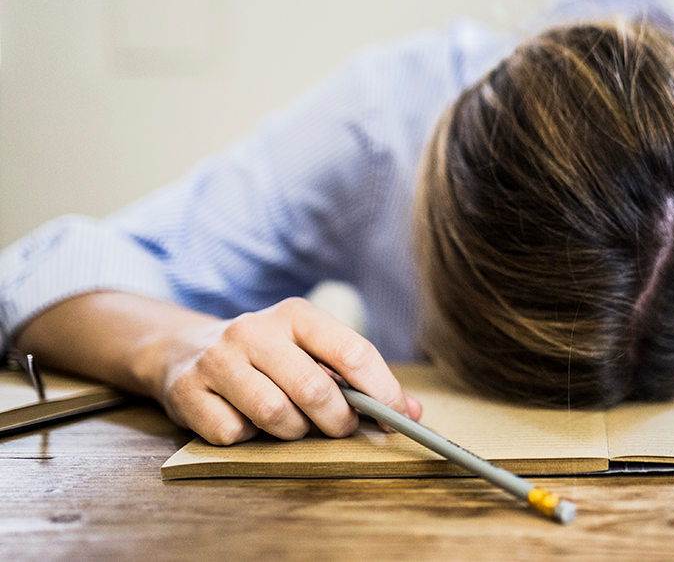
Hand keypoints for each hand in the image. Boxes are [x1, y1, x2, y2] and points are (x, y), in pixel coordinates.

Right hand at [154, 297, 421, 444]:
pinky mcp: (187, 391)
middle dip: (337, 421)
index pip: (352, 352)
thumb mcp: (312, 350)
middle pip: (314, 389)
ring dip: (292, 431)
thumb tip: (412, 411)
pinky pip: (235, 433)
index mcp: (296, 314)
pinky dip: (248, 437)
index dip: (383, 391)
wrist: (184, 350)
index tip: (399, 419)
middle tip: (341, 428)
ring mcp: (218, 359)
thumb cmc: (268, 356)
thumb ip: (360, 378)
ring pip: (276, 415)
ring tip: (289, 421)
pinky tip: (244, 419)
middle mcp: (254, 329)